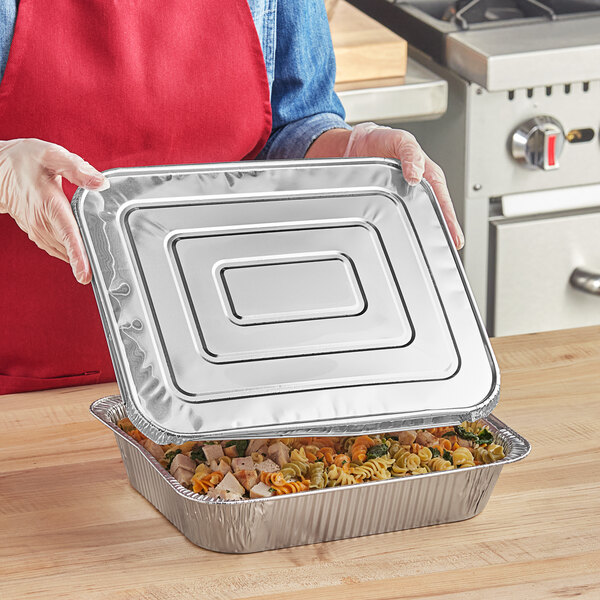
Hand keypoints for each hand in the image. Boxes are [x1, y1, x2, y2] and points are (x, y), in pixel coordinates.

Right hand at [0, 138, 108, 283]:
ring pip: (64, 252)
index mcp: (49, 204)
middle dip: (89, 262)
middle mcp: (42, 223)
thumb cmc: (24, 161)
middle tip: (110, 272)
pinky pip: (59, 250)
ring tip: (103, 269)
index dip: (77, 255)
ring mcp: (39, 231)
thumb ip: (77, 169)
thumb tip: (101, 183)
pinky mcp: (39, 234)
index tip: (85, 274)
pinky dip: (73, 256)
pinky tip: (87, 257)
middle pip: (69, 248)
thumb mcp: (51, 155)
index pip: (66, 234)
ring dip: (81, 261)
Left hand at [306, 123, 463, 248]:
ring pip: (415, 219)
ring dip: (422, 235)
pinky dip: (401, 231)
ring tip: (429, 252)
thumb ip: (410, 153)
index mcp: (426, 174)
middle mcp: (416, 189)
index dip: (449, 220)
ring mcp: (401, 199)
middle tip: (446, 251)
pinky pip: (396, 219)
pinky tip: (404, 242)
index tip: (455, 238)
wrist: (352, 144)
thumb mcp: (399, 139)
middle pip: (432, 214)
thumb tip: (416, 175)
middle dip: (440, 232)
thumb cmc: (379, 139)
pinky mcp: (385, 204)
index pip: (442, 200)